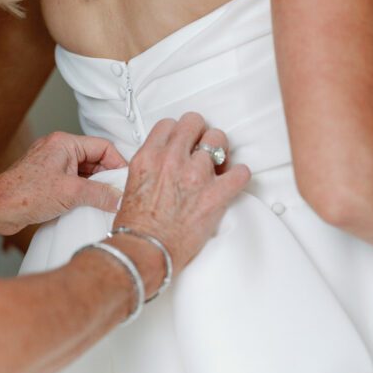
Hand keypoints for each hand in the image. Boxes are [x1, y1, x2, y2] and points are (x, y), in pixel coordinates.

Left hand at [0, 132, 126, 232]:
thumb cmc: (24, 193)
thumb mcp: (71, 193)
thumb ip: (99, 194)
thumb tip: (117, 197)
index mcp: (64, 143)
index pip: (103, 146)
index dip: (117, 163)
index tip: (125, 180)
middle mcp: (58, 150)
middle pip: (94, 159)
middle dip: (106, 177)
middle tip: (116, 194)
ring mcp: (52, 165)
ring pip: (84, 172)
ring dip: (94, 187)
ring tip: (102, 202)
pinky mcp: (47, 180)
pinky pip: (73, 182)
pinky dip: (82, 192)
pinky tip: (86, 206)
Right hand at [114, 113, 250, 279]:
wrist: (145, 250)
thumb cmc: (137, 226)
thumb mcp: (133, 183)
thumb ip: (151, 165)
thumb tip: (163, 162)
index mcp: (149, 156)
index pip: (169, 124)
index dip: (178, 132)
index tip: (183, 141)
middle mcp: (172, 160)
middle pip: (194, 122)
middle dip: (199, 134)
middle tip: (201, 147)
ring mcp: (195, 175)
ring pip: (218, 140)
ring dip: (219, 150)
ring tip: (217, 163)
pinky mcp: (215, 195)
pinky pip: (240, 173)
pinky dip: (239, 176)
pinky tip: (232, 181)